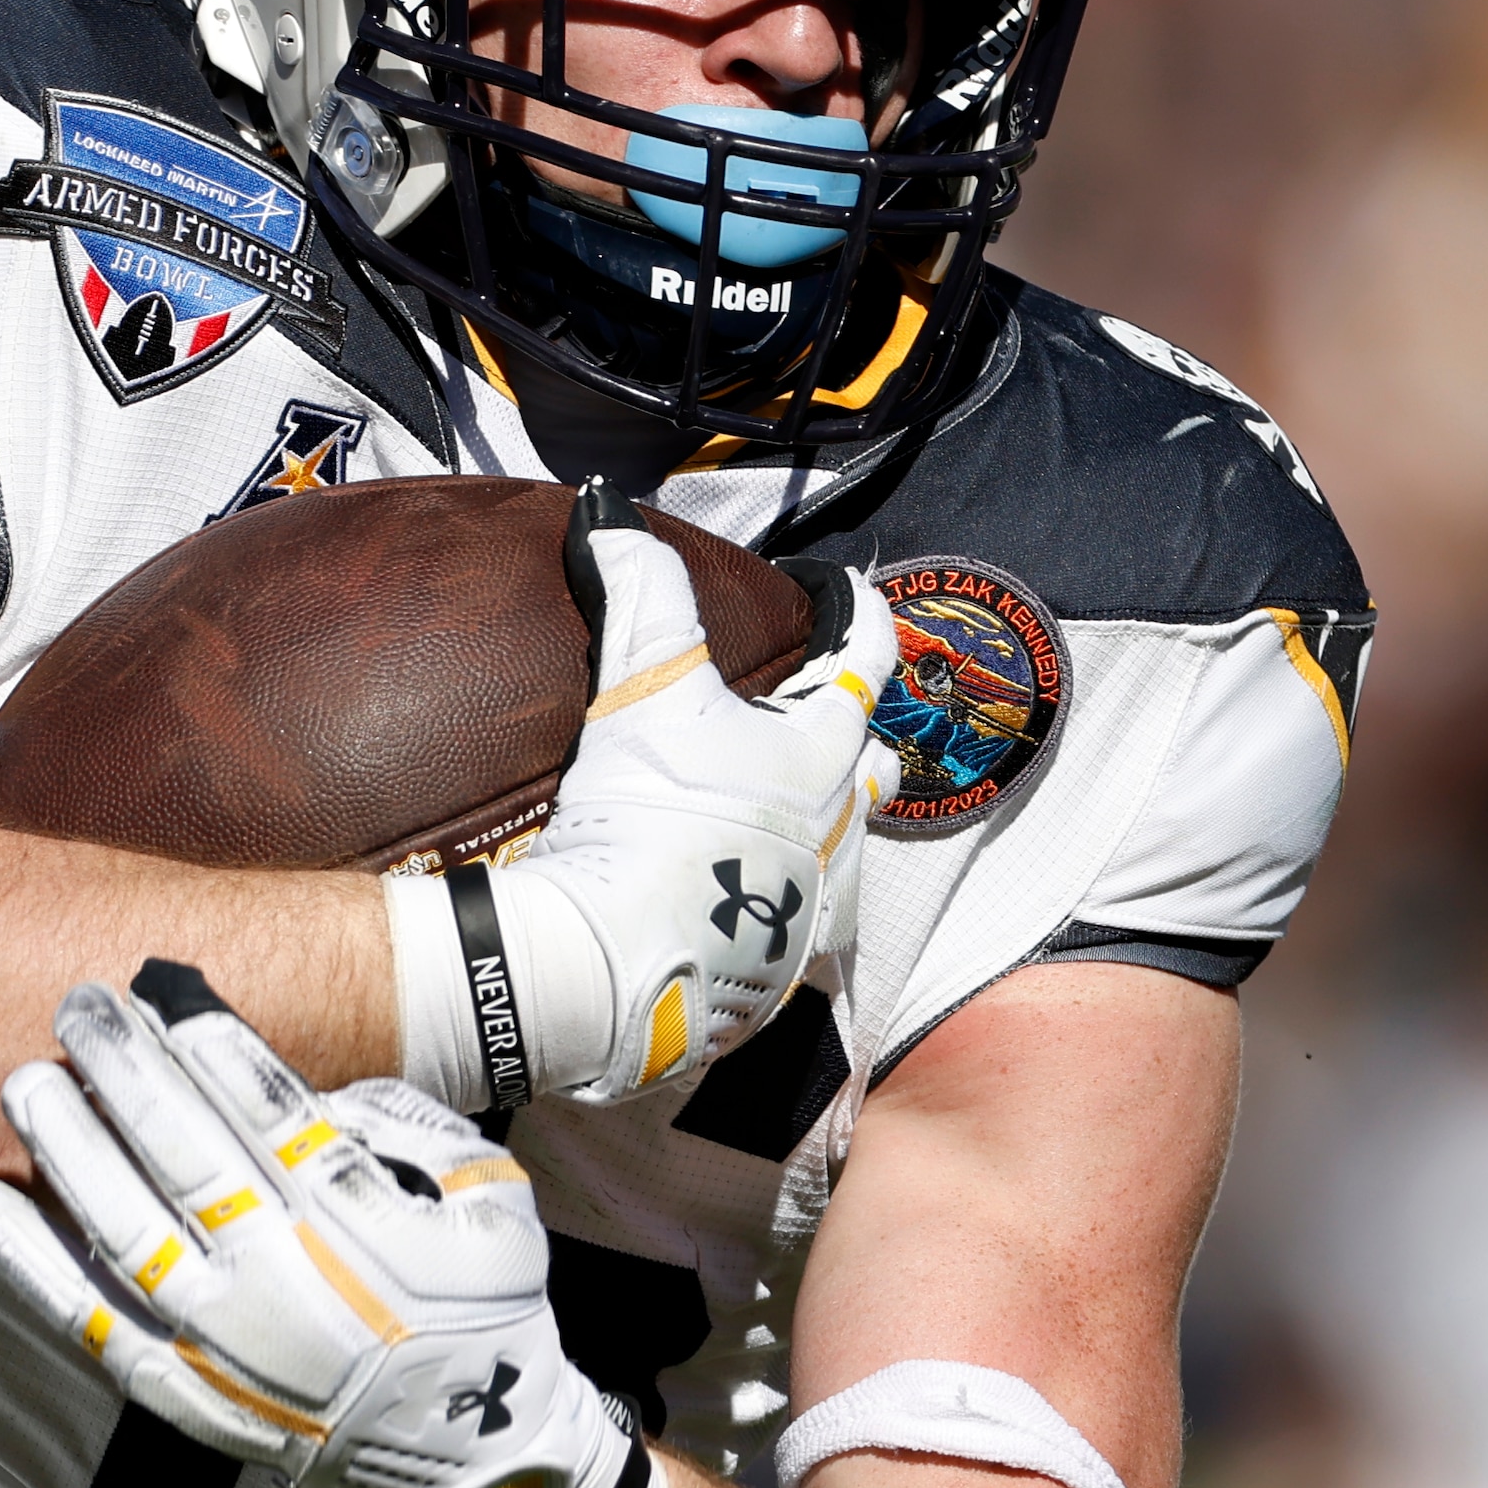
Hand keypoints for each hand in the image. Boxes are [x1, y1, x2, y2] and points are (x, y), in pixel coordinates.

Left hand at [0, 966, 667, 1487]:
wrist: (472, 1460)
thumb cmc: (486, 1310)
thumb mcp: (491, 1199)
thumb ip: (412, 1129)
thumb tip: (321, 1089)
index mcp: (364, 1227)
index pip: (271, 1112)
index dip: (209, 1043)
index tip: (162, 986)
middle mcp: (286, 1282)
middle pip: (184, 1155)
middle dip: (125, 1071)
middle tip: (78, 1006)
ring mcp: (227, 1346)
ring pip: (123, 1231)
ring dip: (67, 1150)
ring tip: (25, 1084)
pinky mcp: (189, 1397)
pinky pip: (93, 1325)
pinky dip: (34, 1266)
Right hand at [391, 493, 898, 1113]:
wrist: (611, 967)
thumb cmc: (641, 817)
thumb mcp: (639, 691)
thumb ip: (638, 592)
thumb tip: (611, 511)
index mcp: (821, 750)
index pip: (868, 651)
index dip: (852, 605)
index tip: (828, 584)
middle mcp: (842, 828)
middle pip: (876, 764)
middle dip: (851, 734)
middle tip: (802, 714)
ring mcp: (819, 908)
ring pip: (850, 852)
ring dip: (823, 823)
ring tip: (770, 814)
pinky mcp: (785, 976)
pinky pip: (803, 932)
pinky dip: (779, 904)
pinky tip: (739, 903)